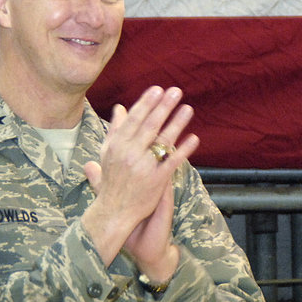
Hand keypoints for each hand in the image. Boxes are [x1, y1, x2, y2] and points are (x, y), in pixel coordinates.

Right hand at [82, 86, 198, 265]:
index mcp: (117, 145)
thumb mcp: (107, 153)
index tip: (157, 89)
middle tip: (176, 91)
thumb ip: (115, 130)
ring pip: (163, 140)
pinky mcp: (157, 180)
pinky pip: (173, 161)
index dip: (147, 103)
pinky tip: (194, 139)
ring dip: (177, 123)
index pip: (134, 119)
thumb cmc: (111, 181)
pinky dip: (184, 149)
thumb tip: (120, 108)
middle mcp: (130, 153)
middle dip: (163, 106)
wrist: (114, 212)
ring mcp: (144, 167)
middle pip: (150, 125)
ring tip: (188, 109)